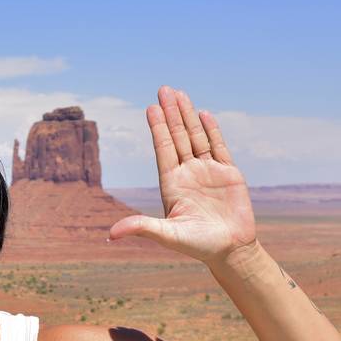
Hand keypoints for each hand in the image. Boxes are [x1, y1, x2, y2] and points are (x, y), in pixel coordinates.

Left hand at [109, 86, 256, 263]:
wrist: (230, 251)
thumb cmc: (197, 245)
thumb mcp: (167, 235)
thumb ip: (142, 228)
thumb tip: (111, 234)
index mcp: (172, 184)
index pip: (163, 149)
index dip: (157, 129)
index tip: (151, 108)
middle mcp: (187, 173)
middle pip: (177, 137)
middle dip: (171, 113)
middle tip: (163, 90)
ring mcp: (208, 171)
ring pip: (196, 137)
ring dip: (188, 116)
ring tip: (179, 94)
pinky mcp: (229, 174)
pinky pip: (218, 146)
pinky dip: (212, 130)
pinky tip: (203, 114)